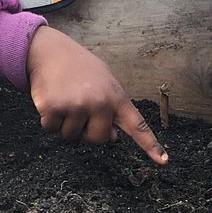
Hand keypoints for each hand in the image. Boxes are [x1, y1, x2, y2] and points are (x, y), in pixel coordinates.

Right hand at [27, 26, 167, 164]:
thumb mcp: (103, 83)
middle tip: (78, 109)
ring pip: (70, 136)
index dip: (150, 144)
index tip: (163, 161)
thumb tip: (112, 137)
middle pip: (97, 139)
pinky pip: (51, 129)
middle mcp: (99, 102)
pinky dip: (48, 119)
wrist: (50, 51)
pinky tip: (50, 99)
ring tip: (63, 99)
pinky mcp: (53, 108)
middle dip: (86, 131)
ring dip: (64, 124)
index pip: (137, 125)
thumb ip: (111, 109)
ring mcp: (76, 105)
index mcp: (115, 96)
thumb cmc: (78, 69)